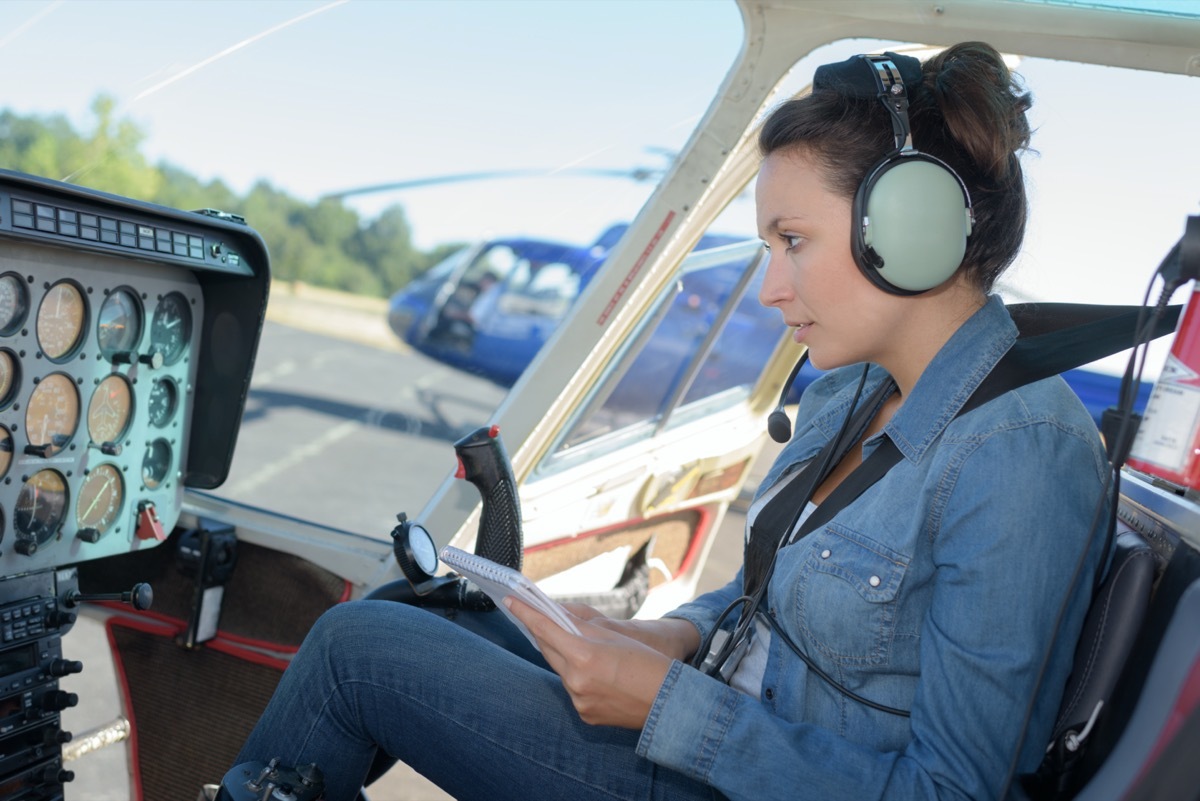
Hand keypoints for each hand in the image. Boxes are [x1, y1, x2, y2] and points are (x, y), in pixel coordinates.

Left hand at [506, 598, 684, 728]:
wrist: (671, 704)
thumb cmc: (649, 663)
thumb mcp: (616, 636)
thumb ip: (583, 627)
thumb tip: (558, 616)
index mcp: (584, 656)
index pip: (546, 629)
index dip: (527, 613)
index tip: (511, 601)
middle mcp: (576, 681)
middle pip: (549, 650)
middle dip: (542, 633)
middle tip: (531, 615)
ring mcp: (579, 701)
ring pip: (562, 671)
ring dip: (564, 656)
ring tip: (574, 645)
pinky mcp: (585, 716)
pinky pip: (573, 690)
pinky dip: (577, 677)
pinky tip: (593, 672)